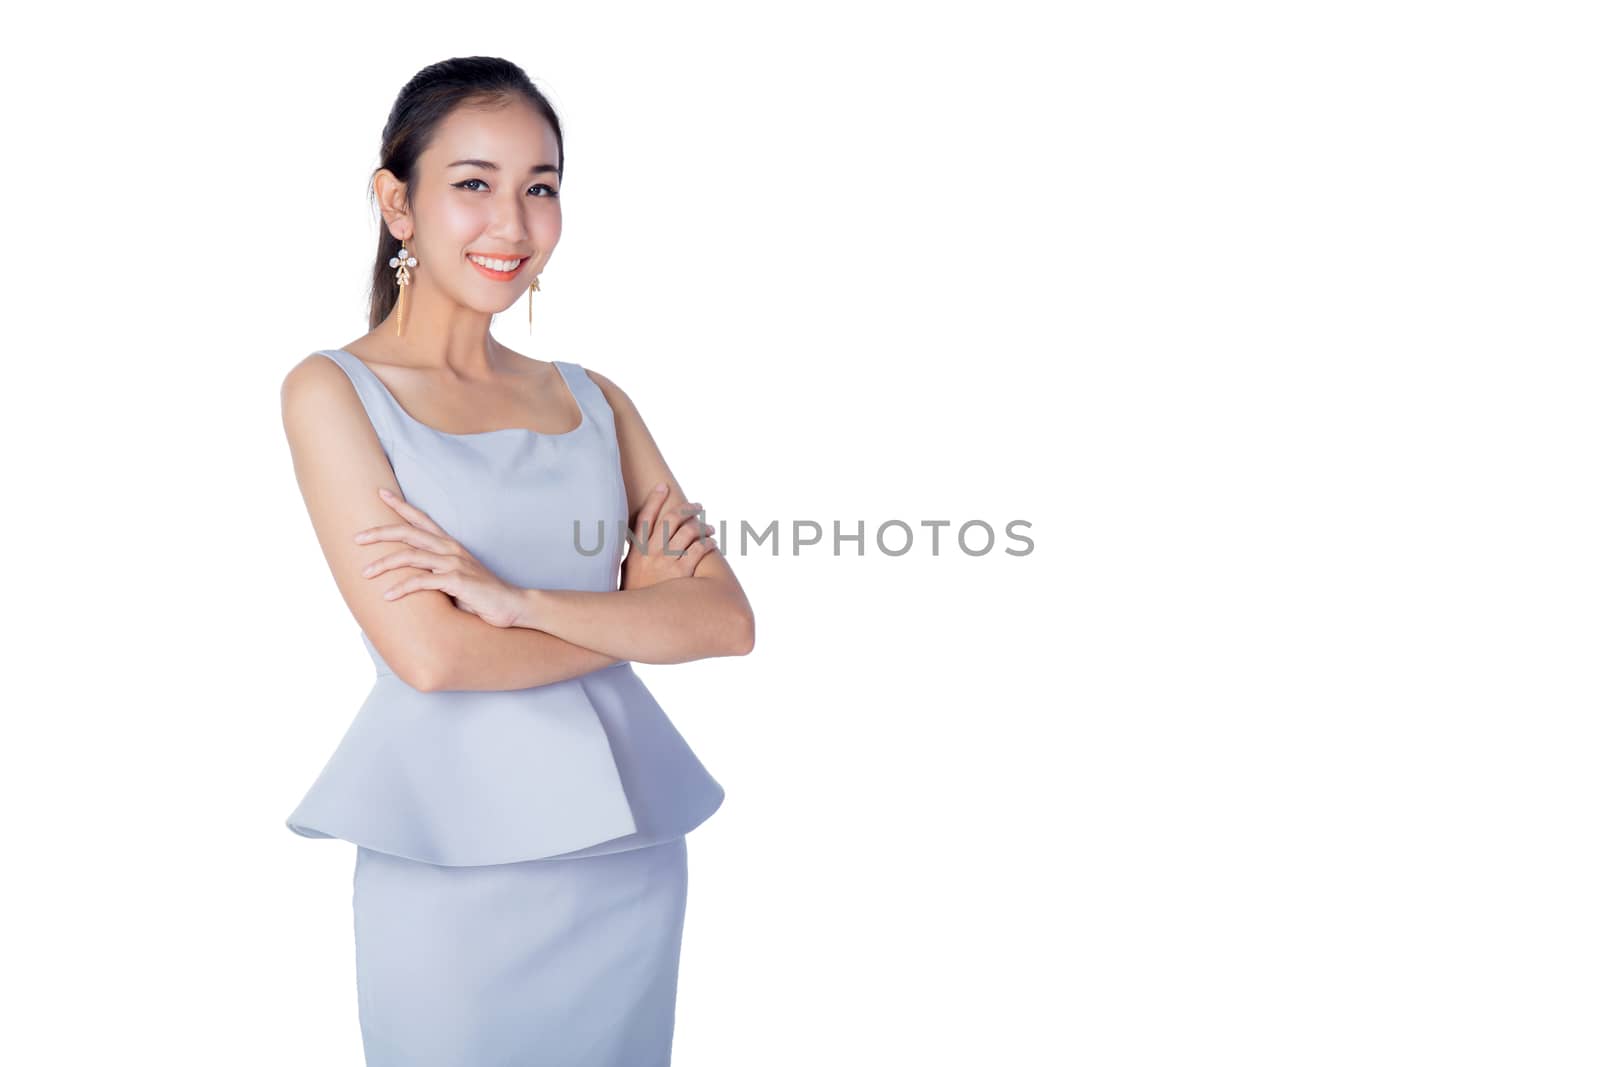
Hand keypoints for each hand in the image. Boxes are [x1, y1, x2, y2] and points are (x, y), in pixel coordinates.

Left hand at [353, 487, 527, 627]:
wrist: (512, 605)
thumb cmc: (482, 595)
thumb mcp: (455, 579)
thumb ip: (435, 574)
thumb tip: (410, 579)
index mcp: (450, 545)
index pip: (421, 519)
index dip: (400, 505)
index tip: (379, 493)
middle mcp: (450, 549)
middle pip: (408, 533)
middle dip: (380, 532)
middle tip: (356, 537)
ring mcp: (454, 563)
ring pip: (410, 556)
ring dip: (384, 563)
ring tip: (365, 572)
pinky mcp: (456, 581)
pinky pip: (422, 581)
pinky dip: (402, 587)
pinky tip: (388, 596)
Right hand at [621, 484, 718, 591]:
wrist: (638, 622)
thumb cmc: (636, 597)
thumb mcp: (629, 572)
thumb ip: (636, 555)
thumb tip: (644, 542)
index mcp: (637, 550)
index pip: (645, 517)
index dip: (654, 499)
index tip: (663, 486)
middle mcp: (651, 553)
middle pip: (671, 519)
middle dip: (687, 509)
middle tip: (697, 506)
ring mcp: (666, 562)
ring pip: (688, 532)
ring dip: (702, 526)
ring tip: (710, 528)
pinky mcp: (682, 573)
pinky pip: (699, 550)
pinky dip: (707, 543)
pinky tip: (712, 544)